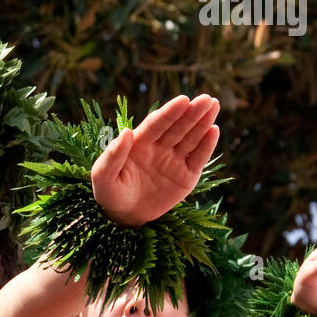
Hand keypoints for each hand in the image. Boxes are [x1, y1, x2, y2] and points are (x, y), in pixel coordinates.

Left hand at [91, 94, 219, 226]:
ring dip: (203, 122)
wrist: (125, 217)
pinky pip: (198, 159)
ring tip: (214, 106)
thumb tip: (126, 132)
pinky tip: (214, 131)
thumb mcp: (103, 177)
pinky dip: (206, 146)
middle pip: (178, 127)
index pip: (157, 124)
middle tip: (206, 99)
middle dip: (192, 113)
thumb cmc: (110, 194)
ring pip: (191, 138)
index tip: (183, 100)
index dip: (170, 112)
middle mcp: (159, 147)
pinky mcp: (186, 176)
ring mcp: (174, 160)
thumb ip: (112, 156)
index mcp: (140, 143)